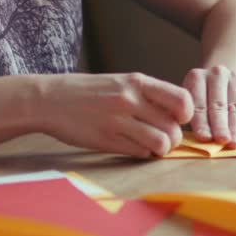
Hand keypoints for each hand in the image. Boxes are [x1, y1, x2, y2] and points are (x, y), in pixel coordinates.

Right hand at [36, 72, 192, 157]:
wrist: (50, 99)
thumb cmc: (90, 92)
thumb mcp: (121, 82)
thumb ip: (148, 95)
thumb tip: (177, 116)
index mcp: (137, 82)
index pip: (181, 100)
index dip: (185, 115)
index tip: (177, 119)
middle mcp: (130, 100)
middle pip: (173, 128)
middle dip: (174, 138)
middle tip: (164, 138)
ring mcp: (118, 121)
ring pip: (160, 143)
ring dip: (160, 149)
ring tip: (151, 145)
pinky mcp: (106, 140)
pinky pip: (140, 153)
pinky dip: (142, 153)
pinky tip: (133, 146)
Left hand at [182, 65, 235, 147]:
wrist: (224, 80)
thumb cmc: (202, 99)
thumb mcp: (191, 102)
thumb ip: (193, 118)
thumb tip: (201, 141)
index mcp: (196, 77)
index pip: (198, 103)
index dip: (201, 122)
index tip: (204, 138)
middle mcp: (216, 74)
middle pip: (218, 104)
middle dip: (220, 125)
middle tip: (221, 140)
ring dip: (235, 128)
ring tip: (234, 143)